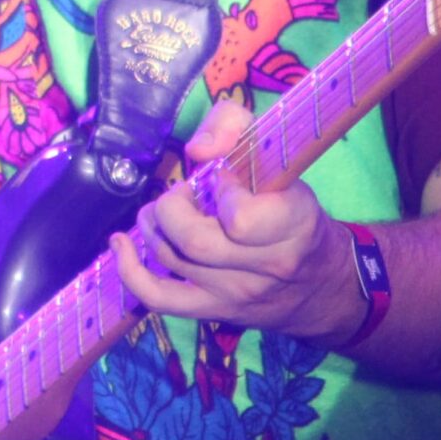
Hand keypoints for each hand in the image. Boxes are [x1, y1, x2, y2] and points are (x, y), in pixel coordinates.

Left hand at [108, 99, 365, 340]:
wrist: (320, 283)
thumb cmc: (294, 211)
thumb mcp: (280, 158)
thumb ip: (236, 128)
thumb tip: (197, 149)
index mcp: (292, 224)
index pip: (240, 218)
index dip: (222, 190)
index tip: (226, 179)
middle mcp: (265, 265)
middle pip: (193, 240)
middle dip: (173, 206)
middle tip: (185, 192)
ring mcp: (235, 292)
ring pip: (172, 260)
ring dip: (154, 225)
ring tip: (165, 210)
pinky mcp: (212, 311)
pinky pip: (158, 298)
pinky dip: (130, 270)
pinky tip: (121, 243)